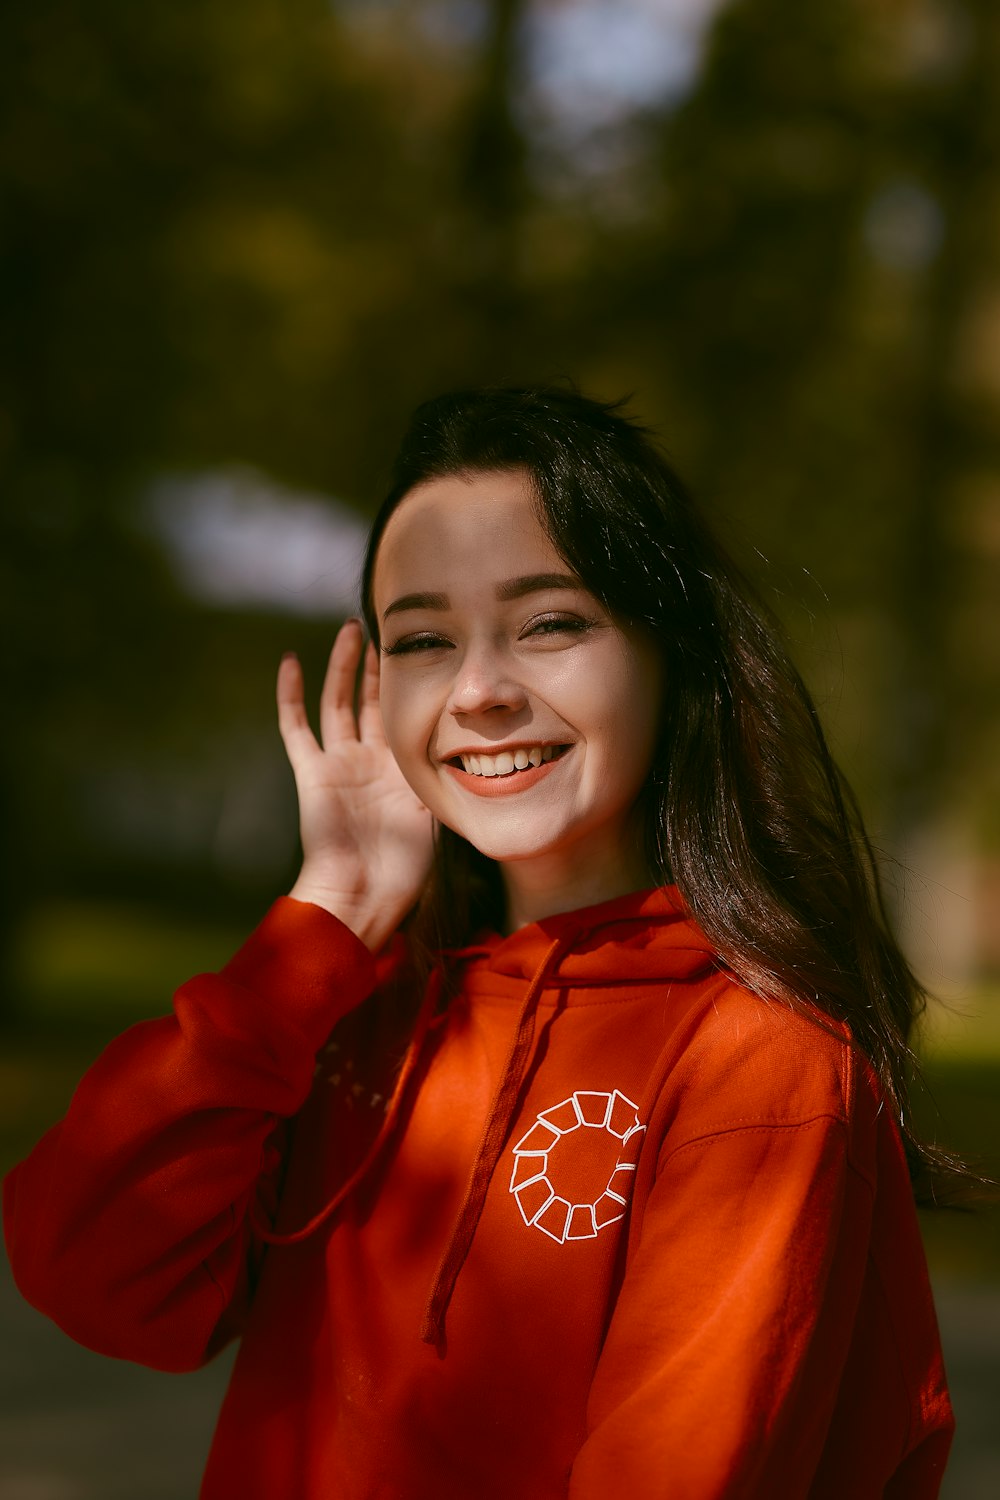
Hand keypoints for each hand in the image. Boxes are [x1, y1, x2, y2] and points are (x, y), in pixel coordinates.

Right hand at [277, 620, 434, 950]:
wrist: (366, 894)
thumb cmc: (407, 867)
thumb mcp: (441, 812)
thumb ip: (452, 779)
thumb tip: (489, 753)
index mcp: (401, 770)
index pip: (406, 715)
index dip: (412, 684)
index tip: (427, 649)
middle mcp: (369, 761)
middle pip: (371, 700)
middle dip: (378, 666)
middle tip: (385, 629)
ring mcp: (339, 763)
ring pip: (337, 702)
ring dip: (343, 666)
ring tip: (351, 629)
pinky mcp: (313, 772)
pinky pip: (296, 726)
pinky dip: (291, 694)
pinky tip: (291, 661)